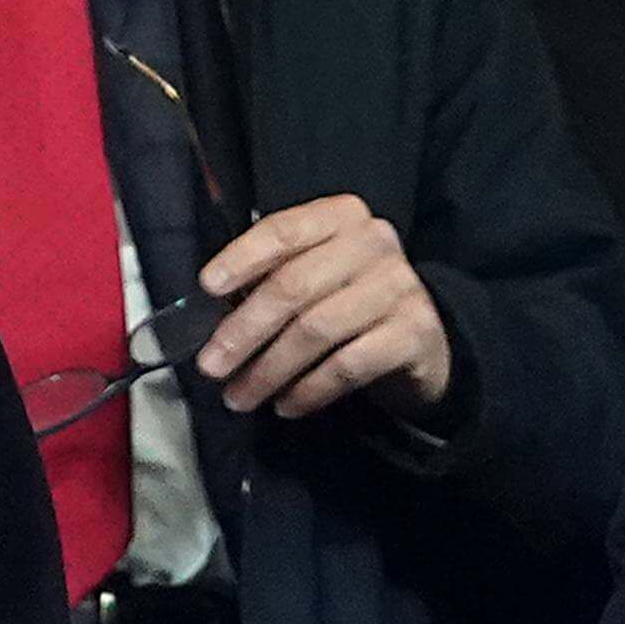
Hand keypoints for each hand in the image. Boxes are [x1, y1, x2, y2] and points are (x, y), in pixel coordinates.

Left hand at [194, 194, 453, 421]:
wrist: (417, 338)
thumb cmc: (341, 300)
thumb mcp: (307, 275)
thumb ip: (264, 279)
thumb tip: (207, 311)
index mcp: (339, 217)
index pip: (283, 230)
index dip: (242, 258)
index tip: (207, 287)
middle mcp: (373, 243)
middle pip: (293, 286)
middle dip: (243, 332)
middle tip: (210, 368)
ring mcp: (399, 286)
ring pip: (316, 330)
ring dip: (268, 370)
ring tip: (239, 398)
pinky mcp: (414, 333)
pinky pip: (348, 365)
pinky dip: (308, 390)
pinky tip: (284, 406)